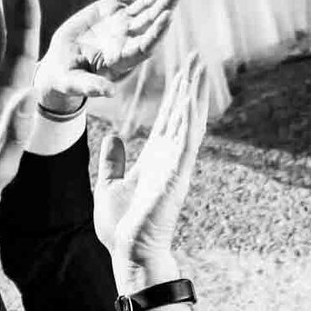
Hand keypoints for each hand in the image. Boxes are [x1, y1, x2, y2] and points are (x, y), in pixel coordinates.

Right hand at [38, 0, 185, 113]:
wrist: (60, 63)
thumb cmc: (67, 78)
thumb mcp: (75, 83)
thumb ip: (90, 87)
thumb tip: (109, 93)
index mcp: (123, 59)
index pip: (146, 45)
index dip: (157, 32)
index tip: (168, 16)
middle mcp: (128, 39)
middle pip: (153, 20)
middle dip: (167, 3)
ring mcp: (123, 22)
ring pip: (148, 4)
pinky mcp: (113, 9)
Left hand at [91, 56, 210, 290]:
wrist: (129, 253)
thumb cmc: (121, 228)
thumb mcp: (109, 186)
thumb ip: (114, 161)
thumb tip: (114, 137)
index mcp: (154, 159)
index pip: (167, 118)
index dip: (175, 94)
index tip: (182, 70)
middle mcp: (169, 159)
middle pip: (182, 113)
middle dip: (189, 85)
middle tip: (198, 56)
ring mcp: (175, 167)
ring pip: (189, 122)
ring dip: (195, 94)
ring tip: (201, 67)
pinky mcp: (175, 177)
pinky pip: (185, 143)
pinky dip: (189, 120)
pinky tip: (192, 99)